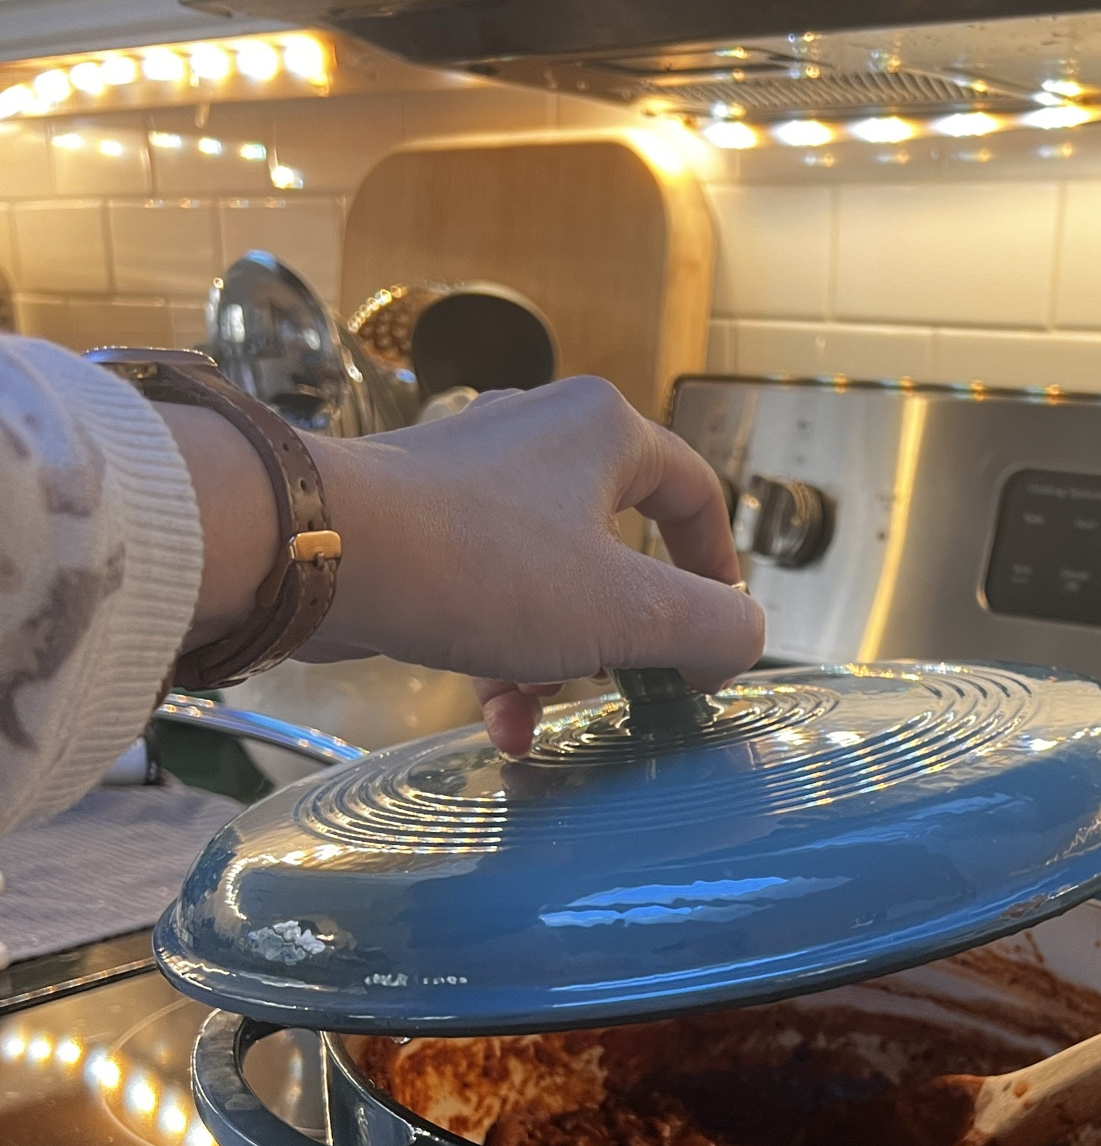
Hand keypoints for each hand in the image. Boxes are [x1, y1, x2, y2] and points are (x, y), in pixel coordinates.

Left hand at [169, 377, 762, 754]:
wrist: (320, 553)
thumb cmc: (481, 568)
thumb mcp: (626, 612)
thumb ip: (713, 629)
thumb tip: (736, 644)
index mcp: (603, 429)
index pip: (695, 492)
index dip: (718, 571)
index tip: (712, 639)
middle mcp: (539, 432)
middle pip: (617, 549)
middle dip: (617, 639)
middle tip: (615, 690)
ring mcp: (472, 472)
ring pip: (548, 579)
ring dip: (553, 660)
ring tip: (532, 716)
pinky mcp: (416, 515)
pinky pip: (486, 588)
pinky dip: (499, 649)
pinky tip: (492, 713)